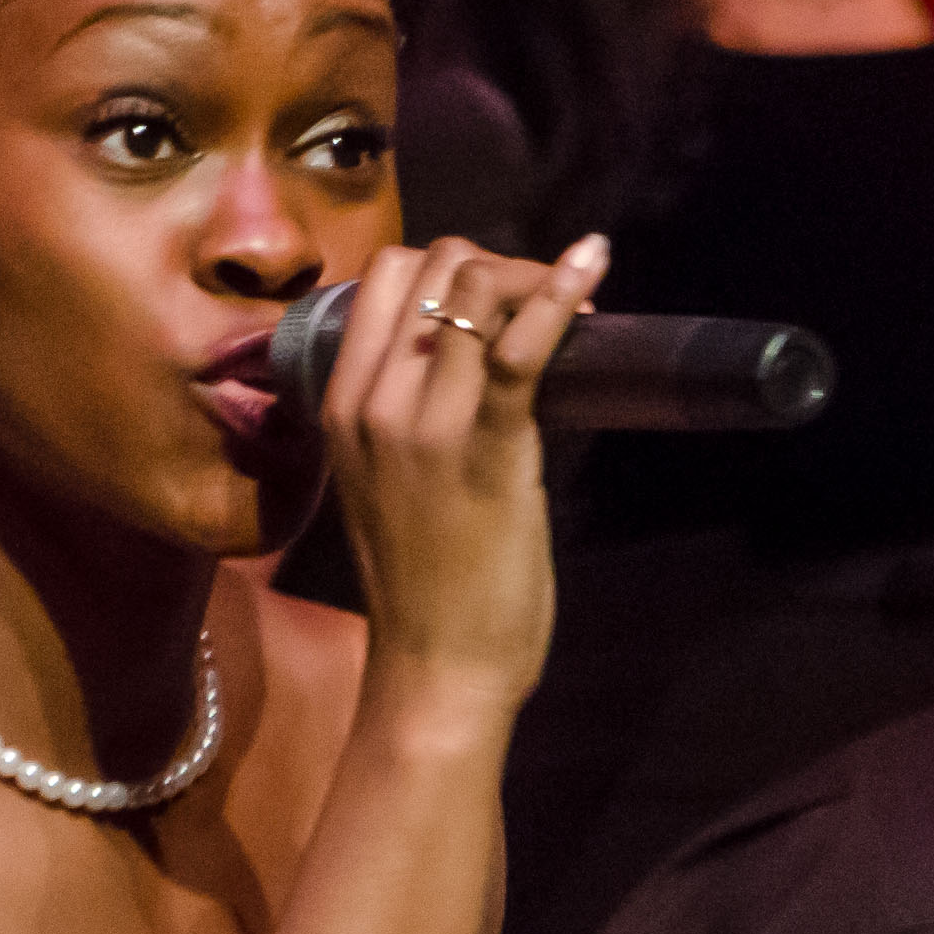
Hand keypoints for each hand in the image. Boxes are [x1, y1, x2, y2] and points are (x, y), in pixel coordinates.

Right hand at [320, 235, 604, 733]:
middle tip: (546, 308)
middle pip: (430, 264)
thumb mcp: (387, 480)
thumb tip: (471, 363)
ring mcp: (423, 424)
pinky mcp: (483, 449)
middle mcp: (370, 400)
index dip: (451, 265)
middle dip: (497, 265)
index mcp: (340, 404)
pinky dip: (561, 294)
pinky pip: (518, 347)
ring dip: (538, 280)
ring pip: (473, 288)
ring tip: (581, 309)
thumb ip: (407, 417)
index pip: (385, 276)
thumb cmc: (425, 584)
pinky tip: (593, 265)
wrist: (436, 668)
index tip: (502, 301)